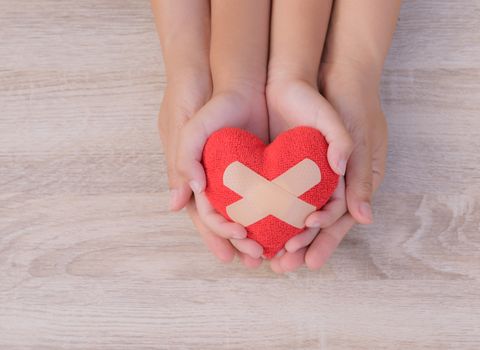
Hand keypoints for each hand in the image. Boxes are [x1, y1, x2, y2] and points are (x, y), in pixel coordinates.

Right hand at [175, 85, 268, 266]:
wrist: (240, 78)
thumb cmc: (206, 103)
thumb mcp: (188, 129)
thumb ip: (181, 162)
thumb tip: (175, 205)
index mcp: (198, 178)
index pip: (206, 215)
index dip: (216, 235)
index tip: (232, 252)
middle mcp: (220, 181)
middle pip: (230, 219)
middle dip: (242, 243)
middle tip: (258, 260)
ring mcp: (243, 174)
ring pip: (252, 212)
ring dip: (262, 233)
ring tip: (276, 252)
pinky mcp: (265, 166)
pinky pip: (272, 194)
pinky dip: (279, 211)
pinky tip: (291, 224)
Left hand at [265, 76, 353, 271]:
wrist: (320, 74)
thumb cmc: (350, 104)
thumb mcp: (358, 138)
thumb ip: (359, 176)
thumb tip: (364, 219)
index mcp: (356, 180)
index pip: (340, 218)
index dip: (324, 238)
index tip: (305, 255)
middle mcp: (335, 182)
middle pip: (318, 222)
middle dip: (302, 246)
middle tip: (283, 268)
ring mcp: (312, 174)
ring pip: (297, 213)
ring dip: (284, 236)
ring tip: (267, 258)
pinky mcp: (291, 166)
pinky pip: (282, 195)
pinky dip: (271, 213)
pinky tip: (256, 228)